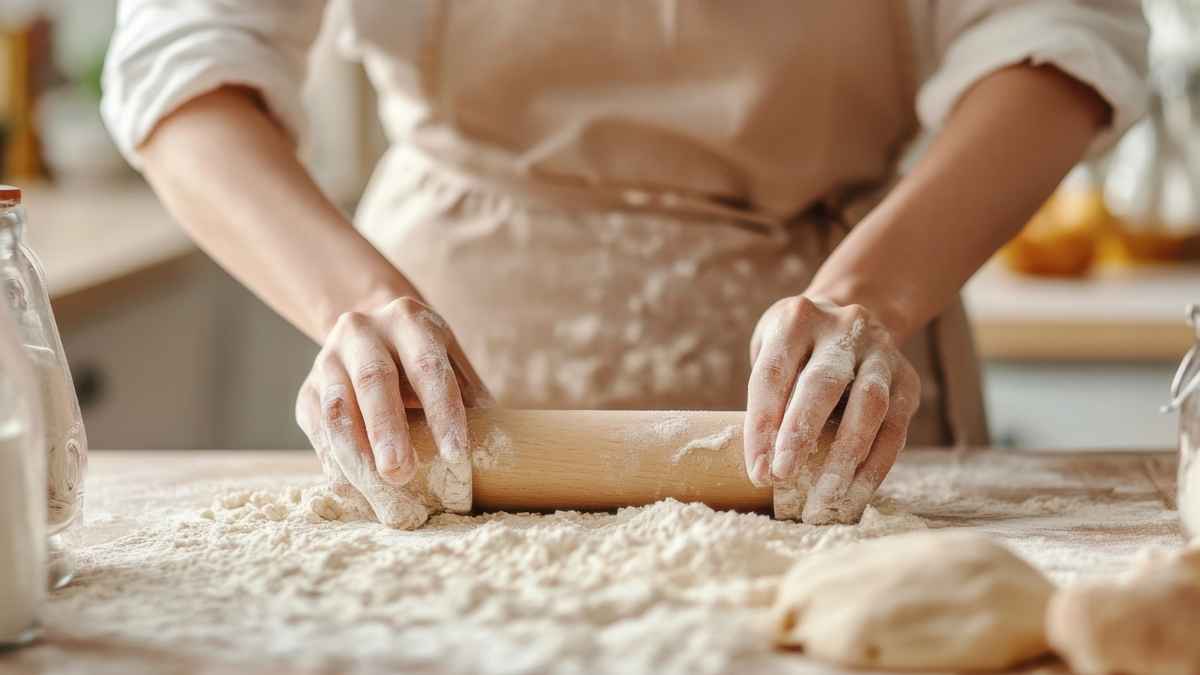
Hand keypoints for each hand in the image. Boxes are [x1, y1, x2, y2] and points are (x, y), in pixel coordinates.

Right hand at [295, 297, 490, 525]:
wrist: (371, 336)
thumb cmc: (425, 360)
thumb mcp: (451, 363)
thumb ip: (471, 398)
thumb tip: (496, 450)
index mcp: (409, 319)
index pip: (427, 365)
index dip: (443, 412)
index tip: (456, 455)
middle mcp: (362, 331)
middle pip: (374, 381)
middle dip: (388, 431)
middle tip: (402, 475)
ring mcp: (327, 360)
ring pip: (337, 410)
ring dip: (359, 458)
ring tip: (382, 496)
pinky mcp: (306, 393)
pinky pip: (318, 433)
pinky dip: (337, 466)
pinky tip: (358, 493)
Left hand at [744, 296, 919, 523]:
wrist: (853, 317)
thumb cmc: (797, 349)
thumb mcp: (771, 351)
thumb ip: (768, 396)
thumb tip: (763, 464)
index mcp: (797, 319)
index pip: (773, 374)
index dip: (762, 425)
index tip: (758, 471)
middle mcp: (843, 328)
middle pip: (823, 383)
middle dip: (801, 434)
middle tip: (784, 476)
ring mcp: (881, 351)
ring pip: (870, 404)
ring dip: (846, 455)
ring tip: (826, 497)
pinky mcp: (907, 378)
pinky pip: (896, 427)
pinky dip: (875, 465)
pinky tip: (856, 494)